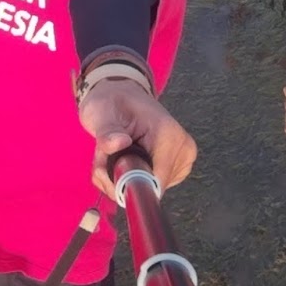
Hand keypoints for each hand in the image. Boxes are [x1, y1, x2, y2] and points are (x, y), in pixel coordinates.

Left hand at [78, 79, 196, 198]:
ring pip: (147, 189)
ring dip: (121, 178)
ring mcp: (182, 161)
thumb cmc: (113, 102)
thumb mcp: (102, 113)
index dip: (126, 183)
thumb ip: (107, 132)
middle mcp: (182, 149)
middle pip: (148, 187)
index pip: (155, 181)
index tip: (105, 169)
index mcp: (169, 134)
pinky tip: (123, 159)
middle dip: (119, 179)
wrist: (121, 96)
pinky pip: (149, 187)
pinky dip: (128, 178)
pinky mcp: (177, 169)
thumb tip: (118, 144)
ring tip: (114, 153)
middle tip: (104, 156)